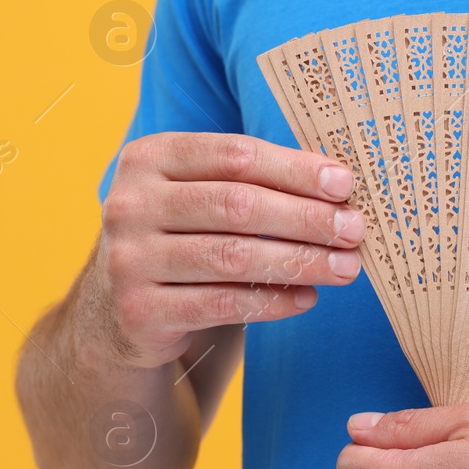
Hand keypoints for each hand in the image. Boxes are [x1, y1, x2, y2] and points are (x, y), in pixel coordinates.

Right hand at [98, 132, 363, 368]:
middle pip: (238, 205)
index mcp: (149, 157)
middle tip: (354, 230)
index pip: (235, 156)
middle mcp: (131, 203)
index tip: (344, 185)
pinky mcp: (139, 311)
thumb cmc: (178, 240)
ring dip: (300, 261)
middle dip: (306, 218)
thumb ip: (249, 182)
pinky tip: (307, 298)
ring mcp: (129, 259)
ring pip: (233, 257)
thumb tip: (337, 186)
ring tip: (344, 268)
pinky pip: (223, 304)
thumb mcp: (196, 196)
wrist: (115, 312)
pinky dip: (273, 302)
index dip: (295, 170)